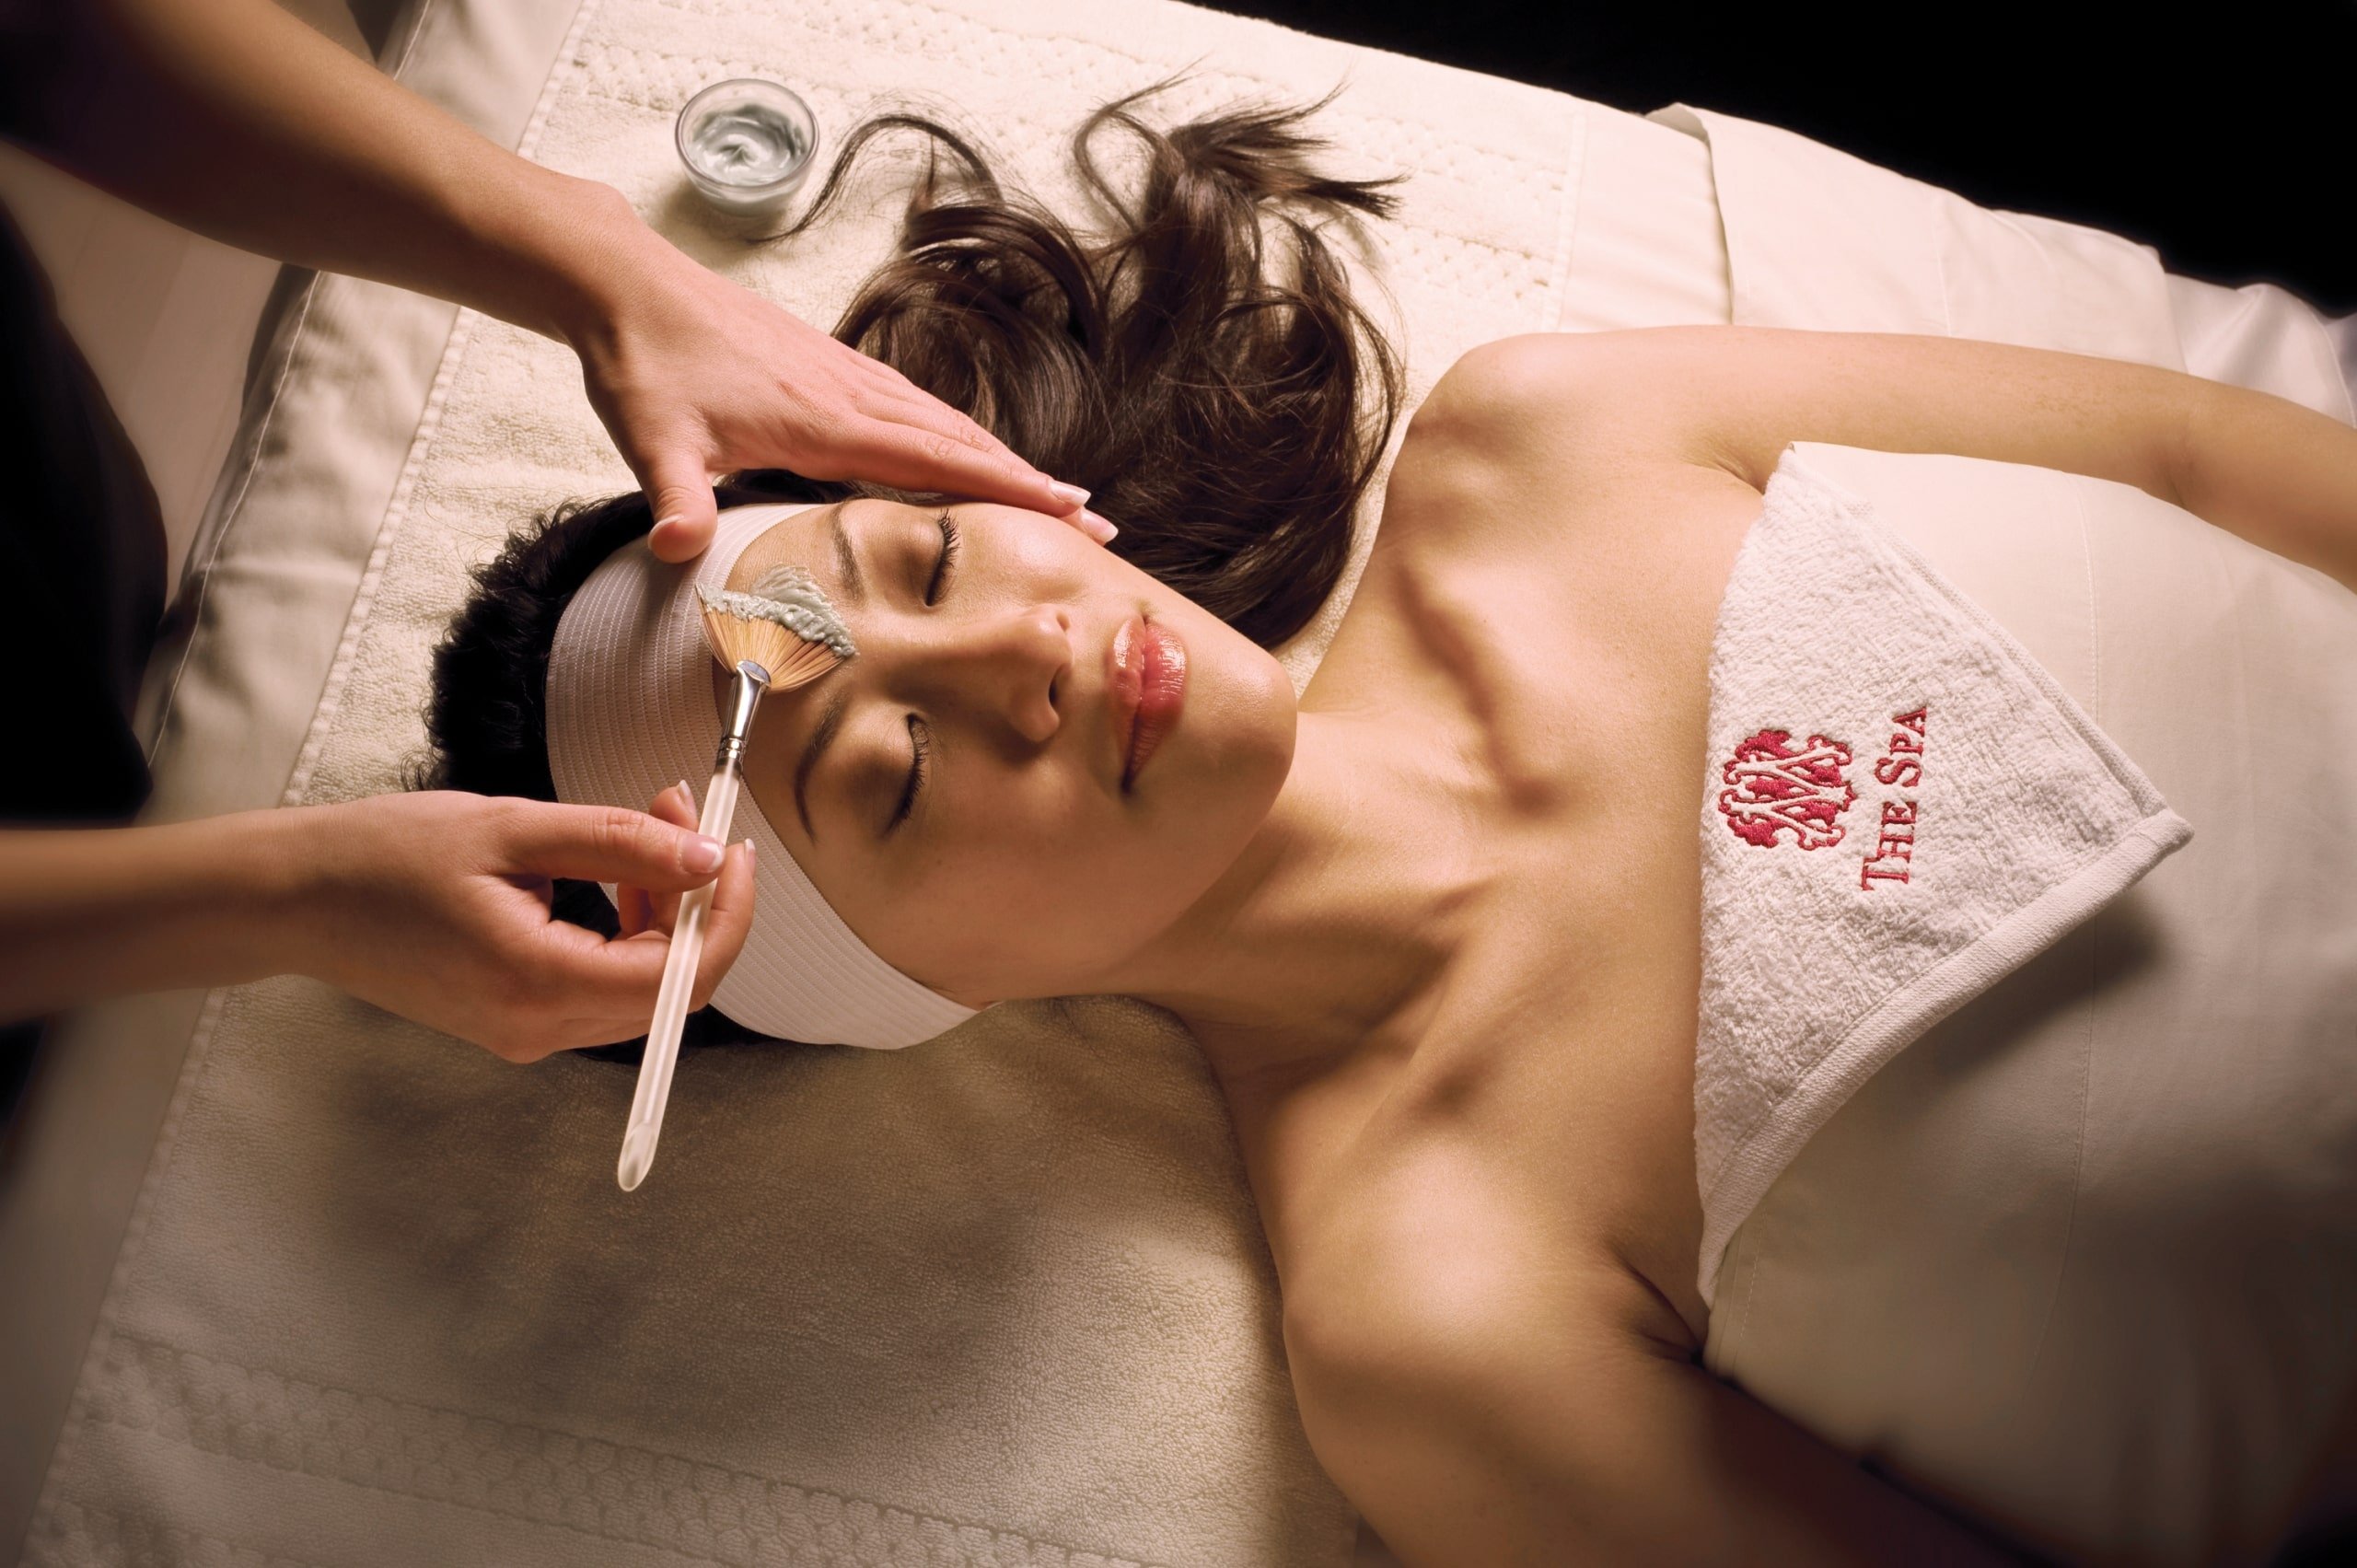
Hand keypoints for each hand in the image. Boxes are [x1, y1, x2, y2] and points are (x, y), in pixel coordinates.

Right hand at [287, 792, 754, 1061]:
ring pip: (641, 987)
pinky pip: (602, 984)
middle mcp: (538, 1029)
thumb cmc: (387, 856)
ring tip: (647, 827)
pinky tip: (612, 872)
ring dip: (664, 911)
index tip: (732, 848)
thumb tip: (706, 860)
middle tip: (682, 817)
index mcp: (539, 985)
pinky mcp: (515, 1021)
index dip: (727, 913)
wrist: (297, 899)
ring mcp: (526, 1034)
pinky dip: (626, 929)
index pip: (682, 975)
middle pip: (671, 987)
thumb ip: (620, 846)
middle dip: (697, 900)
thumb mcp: (513, 829)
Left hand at [567, 227, 1115, 561]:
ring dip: (1006, 460)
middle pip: (963, 443)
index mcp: (825, 420)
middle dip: (1033, 485)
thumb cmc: (645, 365)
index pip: (937, 460)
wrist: (628, 286)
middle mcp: (852, 393)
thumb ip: (675, 500)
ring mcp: (847, 375)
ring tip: (1059, 496)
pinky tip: (971, 453)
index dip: (1007, 489)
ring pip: (946, 422)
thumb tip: (677, 551)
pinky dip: (960, 436)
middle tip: (1098, 525)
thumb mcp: (652, 442)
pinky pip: (916, 407)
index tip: (1071, 513)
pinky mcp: (832, 367)